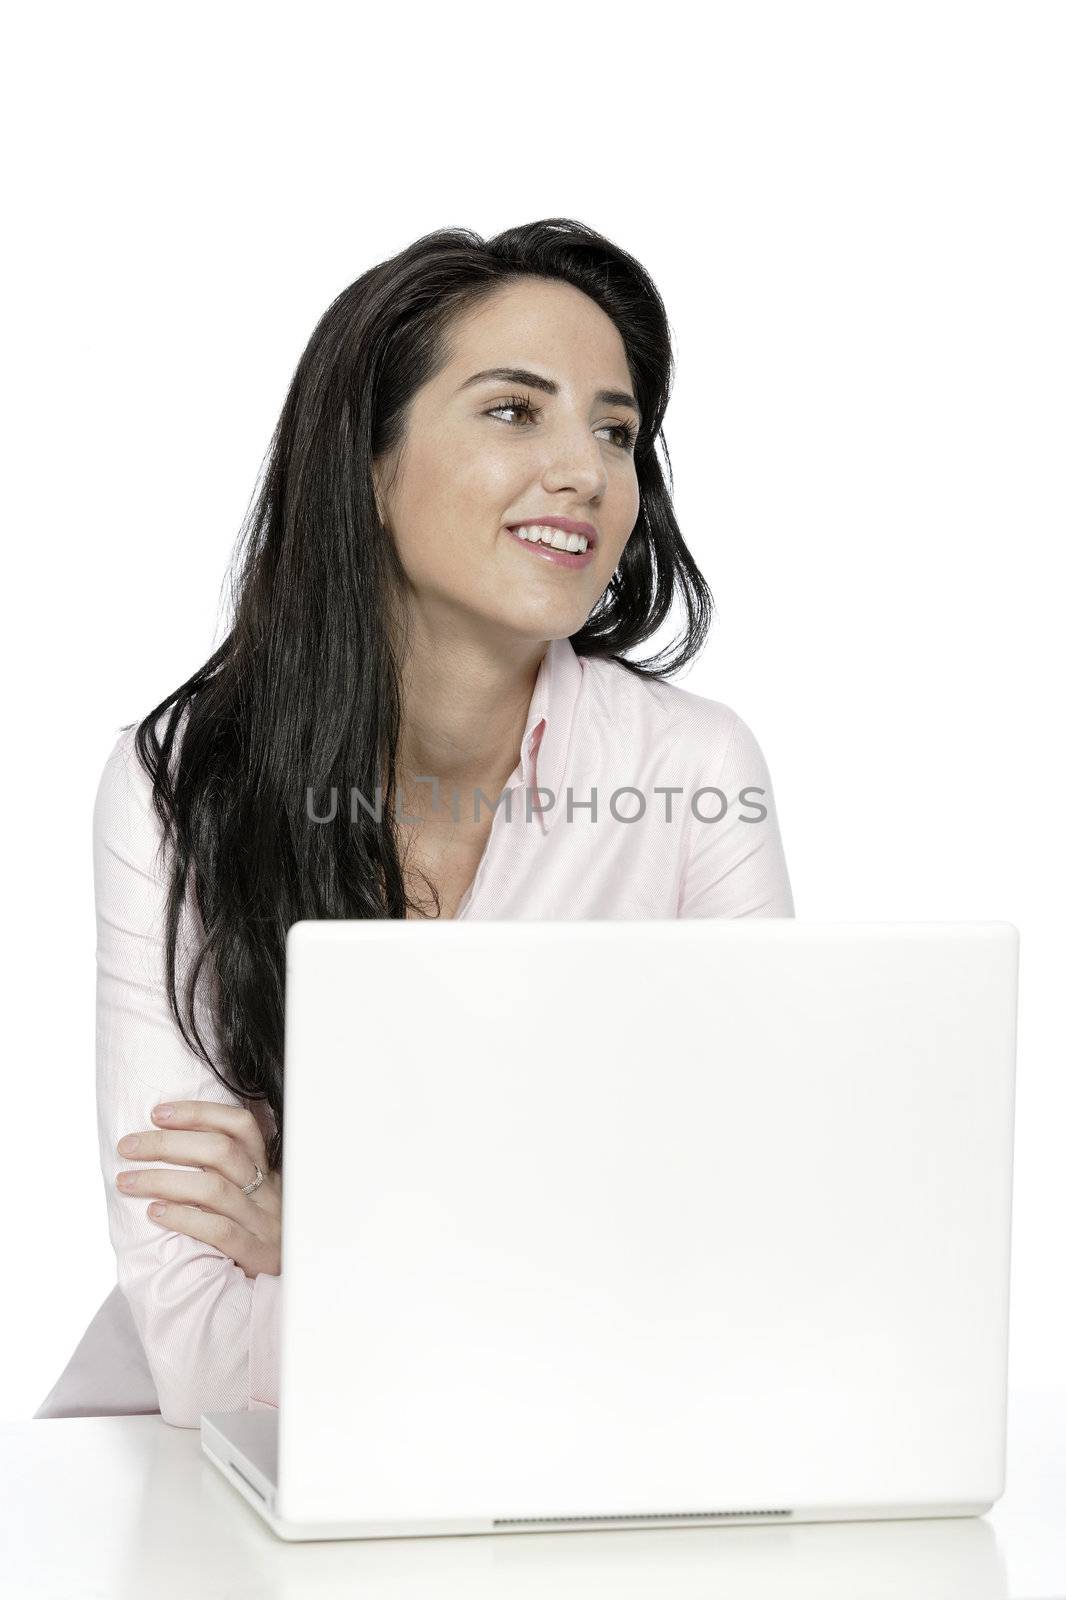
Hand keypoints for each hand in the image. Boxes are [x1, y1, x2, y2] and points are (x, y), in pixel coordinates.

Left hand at [115, 1100, 281, 1278]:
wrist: (284, 1290)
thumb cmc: (253, 1237)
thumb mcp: (249, 1198)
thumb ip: (220, 1175)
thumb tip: (159, 1148)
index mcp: (264, 1170)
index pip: (240, 1126)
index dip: (199, 1113)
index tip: (157, 1113)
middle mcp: (266, 1191)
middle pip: (220, 1151)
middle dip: (167, 1143)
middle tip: (127, 1146)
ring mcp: (262, 1222)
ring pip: (214, 1188)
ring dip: (163, 1180)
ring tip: (127, 1181)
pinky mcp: (255, 1254)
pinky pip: (219, 1231)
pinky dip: (183, 1218)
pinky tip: (155, 1213)